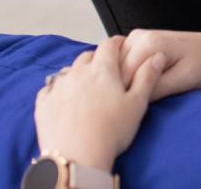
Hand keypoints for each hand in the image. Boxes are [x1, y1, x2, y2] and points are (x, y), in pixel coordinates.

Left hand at [34, 36, 163, 172]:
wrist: (78, 158)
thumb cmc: (109, 133)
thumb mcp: (138, 104)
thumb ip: (148, 76)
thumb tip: (157, 57)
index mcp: (102, 70)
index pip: (109, 45)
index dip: (116, 43)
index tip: (120, 45)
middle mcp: (78, 73)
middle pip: (87, 56)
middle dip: (97, 58)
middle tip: (105, 69)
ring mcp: (58, 88)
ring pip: (68, 71)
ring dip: (77, 73)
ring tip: (85, 86)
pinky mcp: (43, 104)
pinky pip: (48, 88)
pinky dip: (57, 89)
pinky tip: (63, 98)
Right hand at [121, 29, 200, 101]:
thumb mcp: (181, 82)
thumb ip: (154, 90)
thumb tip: (128, 100)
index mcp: (148, 44)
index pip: (119, 78)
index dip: (124, 97)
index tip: (133, 108)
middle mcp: (139, 36)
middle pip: (114, 72)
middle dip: (122, 89)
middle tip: (139, 101)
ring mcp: (137, 37)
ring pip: (115, 68)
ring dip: (122, 83)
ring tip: (141, 93)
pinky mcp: (138, 42)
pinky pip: (122, 63)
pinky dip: (126, 76)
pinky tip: (138, 85)